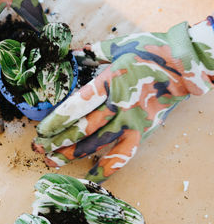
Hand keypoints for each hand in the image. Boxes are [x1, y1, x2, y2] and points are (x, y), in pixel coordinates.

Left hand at [33, 17, 213, 182]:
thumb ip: (91, 53)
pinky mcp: (142, 131)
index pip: (77, 106)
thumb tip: (70, 54)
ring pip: (97, 144)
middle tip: (39, 149)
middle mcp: (117, 105)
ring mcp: (131, 121)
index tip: (41, 131)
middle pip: (82, 128)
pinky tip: (91, 176)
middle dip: (57, 141)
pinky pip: (123, 154)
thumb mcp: (117, 47)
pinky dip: (107, 167)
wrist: (185, 65)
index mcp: (109, 82)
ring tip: (52, 162)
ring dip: (73, 154)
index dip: (57, 121)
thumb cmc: (151, 51)